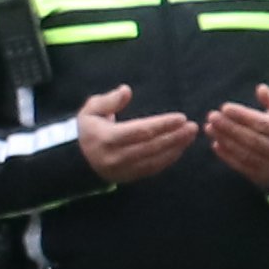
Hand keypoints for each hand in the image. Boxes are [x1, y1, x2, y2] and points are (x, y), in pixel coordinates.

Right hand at [70, 85, 199, 184]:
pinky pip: (152, 169)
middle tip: (193, 127)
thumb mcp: (91, 110)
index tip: (180, 117)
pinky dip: (168, 159)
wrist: (76, 160)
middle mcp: (115, 157)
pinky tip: (179, 148)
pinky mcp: (129, 178)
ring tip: (190, 136)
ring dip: (175, 148)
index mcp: (106, 139)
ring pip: (154, 160)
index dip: (162, 125)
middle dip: (174, 137)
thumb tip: (126, 91)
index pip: (140, 131)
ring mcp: (122, 170)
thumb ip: (109, 100)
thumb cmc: (88, 129)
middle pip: (151, 147)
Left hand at [203, 85, 268, 188]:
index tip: (225, 107)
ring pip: (244, 153)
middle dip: (229, 127)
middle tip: (212, 116)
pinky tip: (215, 143)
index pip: (263, 124)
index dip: (243, 116)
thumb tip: (261, 89)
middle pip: (252, 139)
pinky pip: (241, 166)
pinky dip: (227, 156)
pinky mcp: (262, 178)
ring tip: (210, 128)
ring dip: (225, 140)